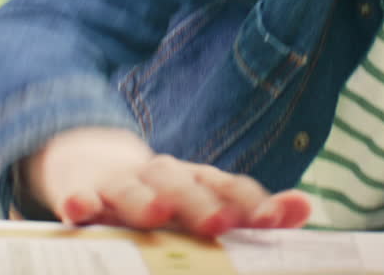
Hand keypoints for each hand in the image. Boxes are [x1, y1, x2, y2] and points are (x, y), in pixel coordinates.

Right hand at [21, 127, 310, 236]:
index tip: (275, 220)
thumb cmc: (159, 193)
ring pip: (133, 189)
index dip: (251, 202)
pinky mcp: (81, 189)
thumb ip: (252, 210)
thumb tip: (305, 207)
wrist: (90, 160)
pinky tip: (79, 209)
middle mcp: (161, 176)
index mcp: (195, 179)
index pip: (227, 185)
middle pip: (183, 186)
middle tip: (221, 223)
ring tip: (156, 214)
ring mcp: (119, 182)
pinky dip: (78, 201)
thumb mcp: (202, 199)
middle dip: (202, 204)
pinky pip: (78, 196)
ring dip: (144, 200)